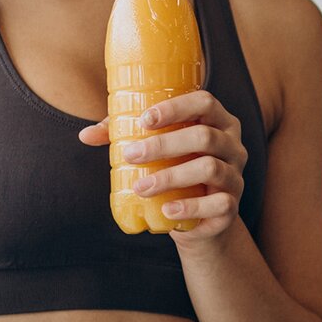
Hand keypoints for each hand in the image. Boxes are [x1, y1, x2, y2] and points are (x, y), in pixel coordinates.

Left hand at [79, 90, 244, 243]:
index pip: (204, 102)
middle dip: (164, 145)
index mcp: (217, 122)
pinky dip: (190, 207)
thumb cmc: (176, 171)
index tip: (144, 120)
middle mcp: (233, 145)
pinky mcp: (231, 205)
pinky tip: (167, 208)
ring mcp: (235, 175)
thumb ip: (125, 136)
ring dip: (170, 177)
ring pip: (210, 168)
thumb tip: (86, 135)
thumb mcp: (156, 150)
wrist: (200, 219)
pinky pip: (218, 203)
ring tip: (141, 188)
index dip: (175, 108)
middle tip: (131, 155)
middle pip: (205, 136)